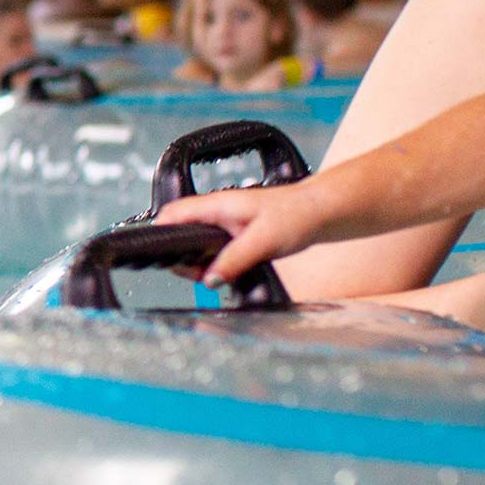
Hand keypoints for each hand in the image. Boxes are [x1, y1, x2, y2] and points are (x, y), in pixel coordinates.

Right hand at [154, 176, 348, 285]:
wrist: (323, 213)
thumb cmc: (297, 215)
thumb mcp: (262, 241)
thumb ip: (233, 261)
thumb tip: (209, 279)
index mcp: (218, 205)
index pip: (174, 213)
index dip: (161, 231)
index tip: (162, 254)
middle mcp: (219, 212)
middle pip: (182, 231)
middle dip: (183, 256)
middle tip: (197, 274)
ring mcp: (228, 222)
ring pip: (199, 243)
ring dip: (201, 262)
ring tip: (214, 276)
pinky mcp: (238, 234)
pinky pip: (216, 249)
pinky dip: (217, 263)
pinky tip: (228, 272)